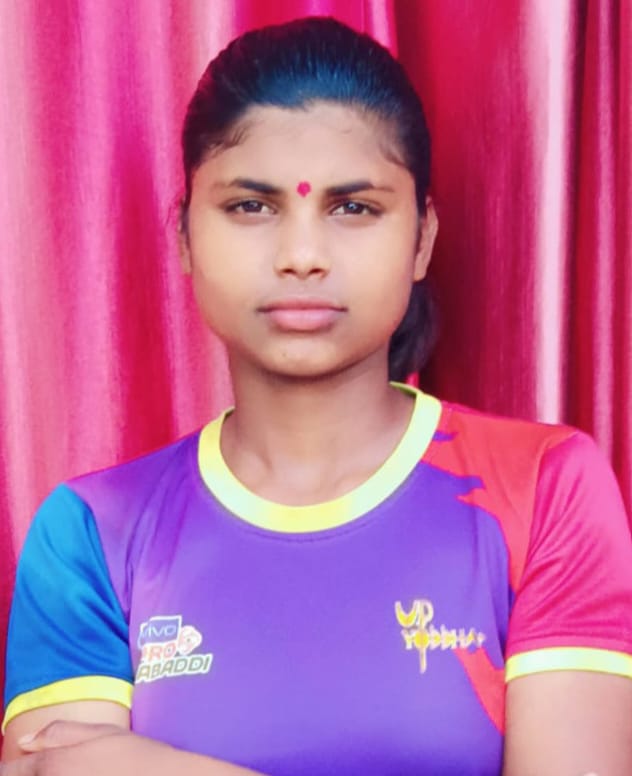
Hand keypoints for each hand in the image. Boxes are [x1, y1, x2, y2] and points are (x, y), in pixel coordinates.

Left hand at [1, 720, 175, 775]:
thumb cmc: (137, 756)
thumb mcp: (103, 732)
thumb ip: (61, 732)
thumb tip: (25, 740)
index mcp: (55, 763)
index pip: (12, 771)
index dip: (11, 769)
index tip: (18, 767)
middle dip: (28, 774)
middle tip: (53, 766)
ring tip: (75, 771)